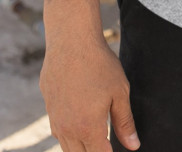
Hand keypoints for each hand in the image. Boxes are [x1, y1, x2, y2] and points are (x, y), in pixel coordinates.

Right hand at [40, 33, 139, 151]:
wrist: (72, 40)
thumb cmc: (100, 64)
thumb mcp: (120, 92)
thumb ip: (125, 123)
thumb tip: (133, 146)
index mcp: (88, 128)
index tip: (115, 148)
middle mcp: (67, 129)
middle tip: (105, 142)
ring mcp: (54, 118)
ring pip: (66, 146)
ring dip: (80, 145)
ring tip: (94, 136)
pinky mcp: (47, 105)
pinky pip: (57, 128)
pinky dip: (68, 131)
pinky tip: (78, 119)